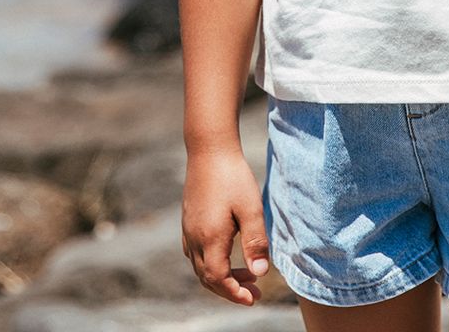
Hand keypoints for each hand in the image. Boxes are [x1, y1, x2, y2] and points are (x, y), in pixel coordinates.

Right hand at [181, 146, 271, 305]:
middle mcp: (194, 238)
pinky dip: (211, 263)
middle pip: (208, 278)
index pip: (219, 280)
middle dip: (231, 290)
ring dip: (221, 277)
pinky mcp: (188, 220)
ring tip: (247, 274)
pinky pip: (194, 253)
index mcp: (210, 238)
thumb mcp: (251, 208)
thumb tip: (261, 273)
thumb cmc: (233, 176)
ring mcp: (188, 229)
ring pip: (200, 267)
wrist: (209, 148)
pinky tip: (226, 255)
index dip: (235, 294)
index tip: (254, 298)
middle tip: (255, 291)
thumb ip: (255, 242)